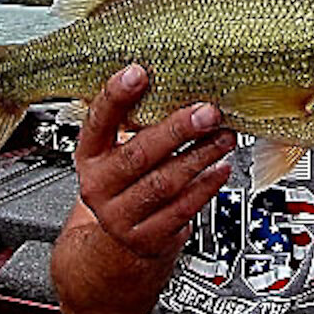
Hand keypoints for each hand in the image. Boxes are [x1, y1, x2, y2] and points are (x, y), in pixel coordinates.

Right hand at [73, 63, 235, 258]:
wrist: (120, 240)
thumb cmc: (127, 181)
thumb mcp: (118, 151)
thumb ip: (136, 121)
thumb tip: (175, 83)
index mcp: (89, 155)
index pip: (98, 121)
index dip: (116, 96)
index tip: (139, 73)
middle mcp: (99, 186)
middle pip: (139, 154)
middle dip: (177, 130)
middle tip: (207, 113)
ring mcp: (120, 216)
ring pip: (164, 182)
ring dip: (200, 156)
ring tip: (224, 138)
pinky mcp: (146, 238)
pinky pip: (181, 209)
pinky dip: (206, 187)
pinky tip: (221, 169)